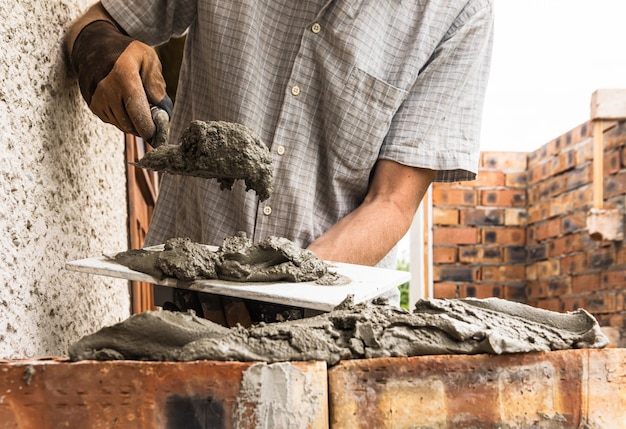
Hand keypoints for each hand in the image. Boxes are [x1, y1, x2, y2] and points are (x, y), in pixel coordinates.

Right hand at [70, 19, 171, 139]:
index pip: (138, 114)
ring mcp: (98, 100)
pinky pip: (114, 122)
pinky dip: (124, 118)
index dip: (150, 129)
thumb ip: (156, 82)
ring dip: (135, 123)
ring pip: (123, 126)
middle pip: (131, 125)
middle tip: (154, 118)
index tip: (159, 133)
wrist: (94, 46)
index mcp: (124, 78)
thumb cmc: (127, 52)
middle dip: (145, 127)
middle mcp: (107, 92)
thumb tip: (161, 109)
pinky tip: (126, 104)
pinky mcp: (94, 106)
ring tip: (140, 106)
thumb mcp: (148, 57)